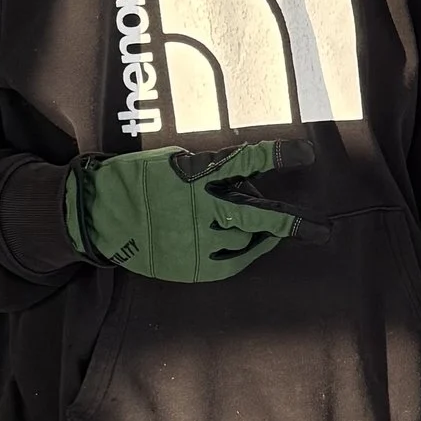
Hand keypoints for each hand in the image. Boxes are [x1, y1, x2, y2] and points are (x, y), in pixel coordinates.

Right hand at [65, 137, 320, 282]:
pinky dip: (245, 254)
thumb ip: (210, 171)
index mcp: (195, 176)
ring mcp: (195, 241)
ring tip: (270, 233)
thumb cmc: (137, 181)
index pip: (245, 162)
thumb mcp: (172, 162)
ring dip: (262, 235)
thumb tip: (246, 182)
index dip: (278, 157)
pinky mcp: (190, 266)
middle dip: (293, 223)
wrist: (97, 216)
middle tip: (323, 229)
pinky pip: (230, 265)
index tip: (308, 154)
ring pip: (246, 242)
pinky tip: (252, 248)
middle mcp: (199, 209)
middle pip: (258, 217)